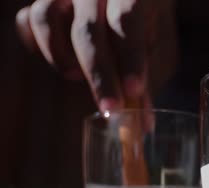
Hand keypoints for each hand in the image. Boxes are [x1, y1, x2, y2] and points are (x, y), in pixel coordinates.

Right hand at [16, 0, 172, 111]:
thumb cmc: (143, 19)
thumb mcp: (152, 42)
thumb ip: (143, 76)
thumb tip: (143, 125)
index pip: (128, 20)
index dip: (131, 57)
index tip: (134, 90)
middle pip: (88, 30)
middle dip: (99, 74)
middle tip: (110, 108)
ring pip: (46, 18)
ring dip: (59, 55)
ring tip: (75, 76)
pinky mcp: (44, 0)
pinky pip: (27, 19)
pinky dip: (38, 43)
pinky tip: (62, 60)